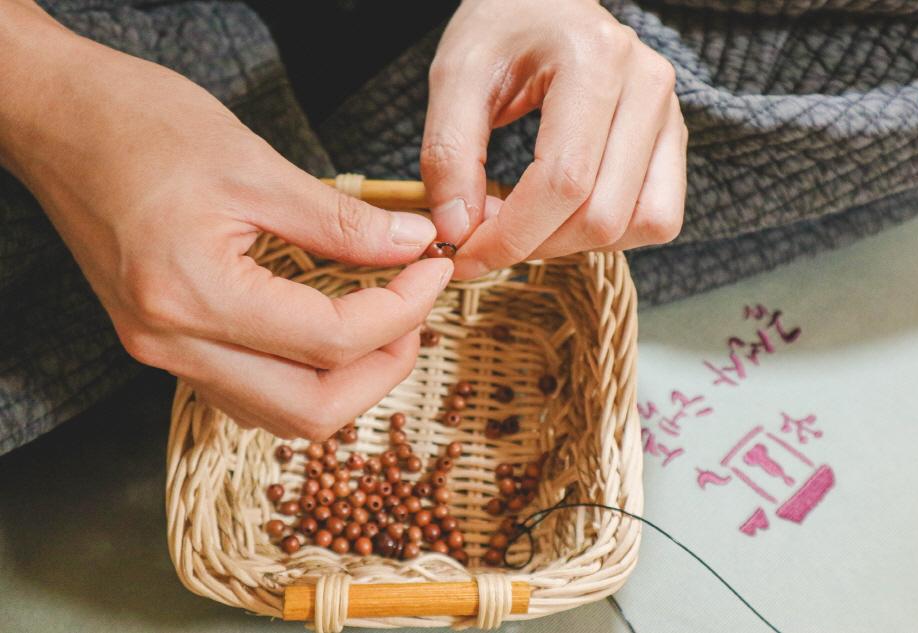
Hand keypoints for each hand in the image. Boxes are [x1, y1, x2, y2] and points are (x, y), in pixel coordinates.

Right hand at [0, 13, 451, 438]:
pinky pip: (250, 394)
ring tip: (384, 322)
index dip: (401, 309)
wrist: (55, 121)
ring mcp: (163, 353)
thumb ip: (342, 220)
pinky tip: (330, 333)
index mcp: (192, 295)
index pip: (330, 341)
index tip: (433, 269)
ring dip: (348, 381)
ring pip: (282, 415)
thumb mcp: (254, 165)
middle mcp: (172, 343)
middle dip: (384, 365)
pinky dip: (305, 376)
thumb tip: (413, 245)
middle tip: (416, 309)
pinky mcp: (165, 344)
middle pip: (311, 409)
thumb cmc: (138, 126)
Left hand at [421, 0, 686, 278]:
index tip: (463, 253)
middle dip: (533, 245)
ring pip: (636, 226)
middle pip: (601, 215)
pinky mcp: (673, 139)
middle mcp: (648, 87)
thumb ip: (449, 153)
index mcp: (596, 60)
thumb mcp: (455, 76)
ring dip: (571, 245)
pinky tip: (564, 215)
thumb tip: (459, 231)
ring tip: (523, 222)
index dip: (510, 235)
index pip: (563, 181)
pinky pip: (658, 218)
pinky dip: (608, 236)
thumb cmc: (501, 29)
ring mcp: (670, 114)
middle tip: (484, 236)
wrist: (542, 0)